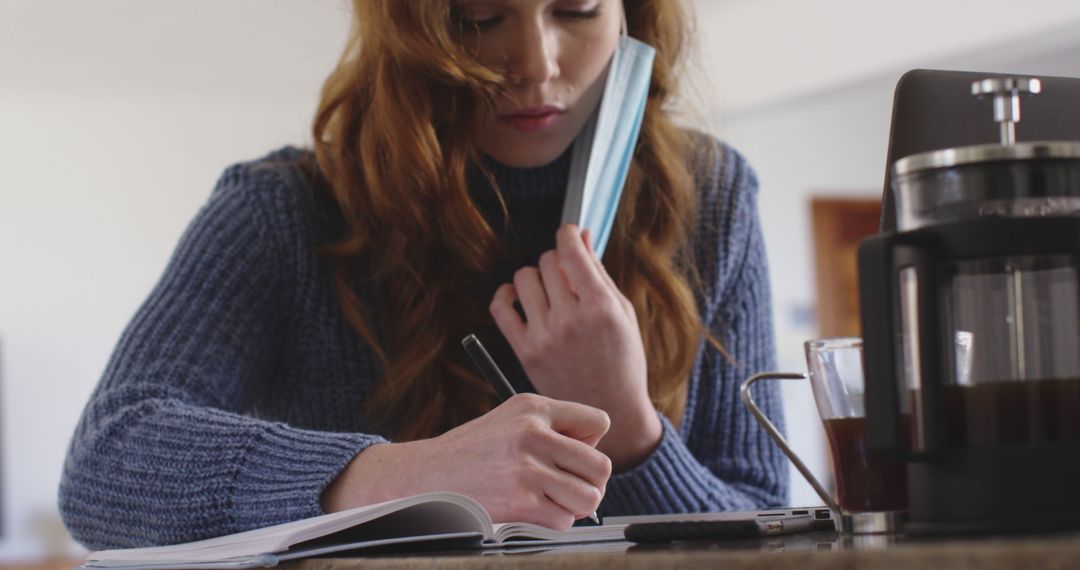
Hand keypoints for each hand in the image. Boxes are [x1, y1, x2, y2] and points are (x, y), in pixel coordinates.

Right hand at [321, 394, 611, 528]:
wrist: (427, 476)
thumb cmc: (473, 452)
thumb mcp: (510, 419)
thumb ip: (553, 426)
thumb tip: (594, 453)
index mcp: (533, 407)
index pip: (599, 422)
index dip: (590, 443)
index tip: (569, 454)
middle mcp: (533, 434)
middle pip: (602, 466)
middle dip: (590, 481)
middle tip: (569, 485)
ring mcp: (527, 470)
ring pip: (589, 497)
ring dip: (575, 505)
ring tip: (552, 499)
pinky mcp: (521, 503)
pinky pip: (564, 521)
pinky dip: (553, 522)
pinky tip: (531, 510)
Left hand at [489, 224, 661, 470]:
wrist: (610, 411)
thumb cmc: (622, 359)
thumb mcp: (622, 313)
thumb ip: (600, 273)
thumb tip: (582, 235)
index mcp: (601, 307)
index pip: (571, 251)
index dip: (568, 233)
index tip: (568, 233)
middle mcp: (570, 319)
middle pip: (547, 262)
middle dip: (557, 260)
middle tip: (566, 275)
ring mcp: (545, 336)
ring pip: (524, 278)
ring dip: (535, 276)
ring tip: (548, 290)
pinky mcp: (525, 351)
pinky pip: (501, 307)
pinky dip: (506, 295)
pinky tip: (518, 297)